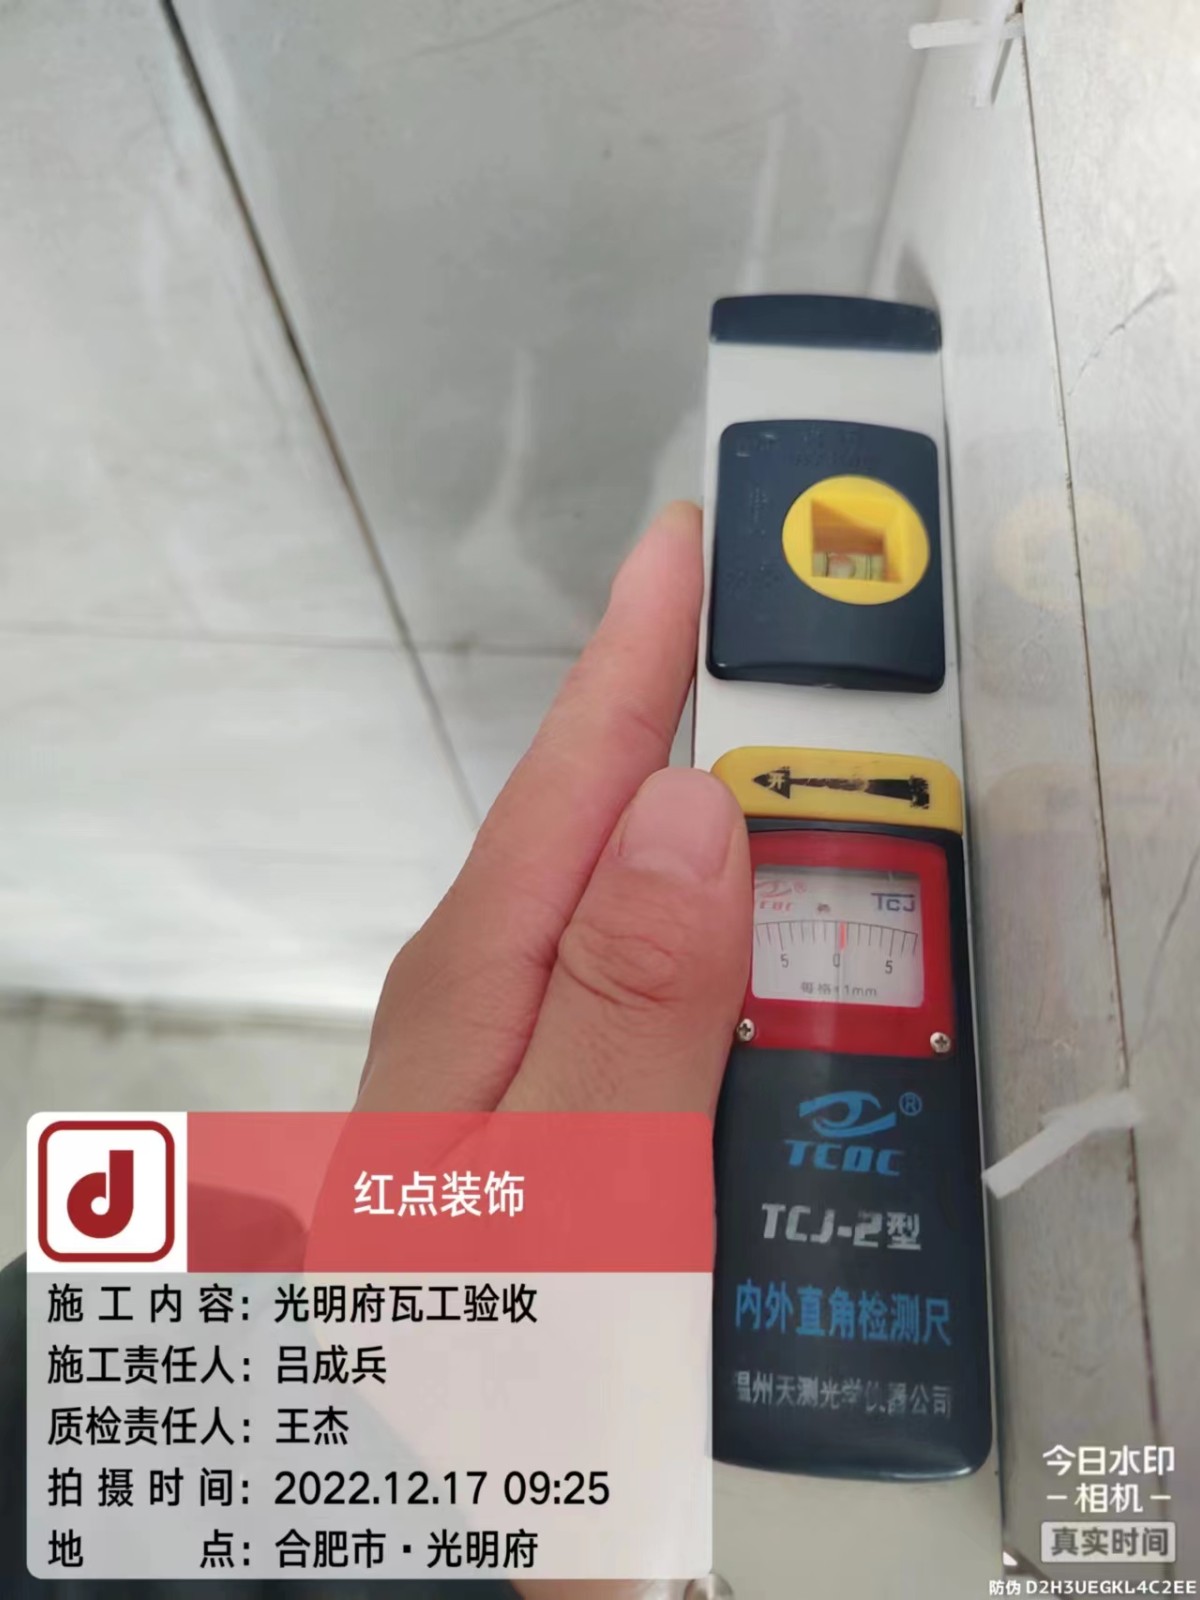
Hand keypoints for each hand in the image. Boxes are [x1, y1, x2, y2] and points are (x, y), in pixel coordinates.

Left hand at [356, 503, 742, 1597]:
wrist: (436, 1519)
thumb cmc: (486, 1387)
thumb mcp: (569, 1203)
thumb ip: (626, 1011)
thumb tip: (685, 816)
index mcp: (476, 995)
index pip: (571, 783)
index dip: (636, 655)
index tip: (689, 545)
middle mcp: (485, 1005)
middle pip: (601, 821)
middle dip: (692, 713)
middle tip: (780, 617)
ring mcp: (517, 1056)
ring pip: (632, 896)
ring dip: (719, 823)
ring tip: (799, 750)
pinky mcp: (556, 1104)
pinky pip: (646, 977)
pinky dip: (718, 938)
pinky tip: (762, 940)